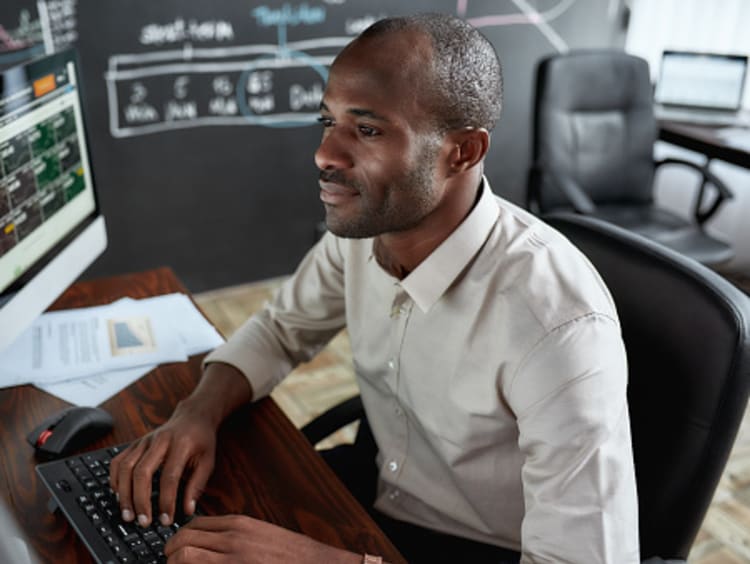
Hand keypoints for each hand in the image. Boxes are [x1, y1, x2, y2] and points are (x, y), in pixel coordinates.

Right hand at [109, 400, 217, 527]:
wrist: (193, 416)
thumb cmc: (201, 441)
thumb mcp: (208, 461)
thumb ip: (197, 485)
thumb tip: (187, 510)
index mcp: (181, 444)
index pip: (169, 477)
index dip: (166, 501)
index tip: (166, 520)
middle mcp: (160, 441)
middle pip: (142, 472)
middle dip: (140, 500)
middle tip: (143, 521)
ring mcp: (144, 440)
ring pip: (126, 467)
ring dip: (124, 494)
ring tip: (129, 515)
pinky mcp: (135, 443)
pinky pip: (118, 461)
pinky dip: (115, 479)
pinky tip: (119, 495)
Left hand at [164, 515, 362, 562]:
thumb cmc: (291, 556)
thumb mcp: (262, 536)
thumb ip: (237, 537)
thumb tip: (212, 545)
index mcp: (239, 525)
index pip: (195, 525)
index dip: (180, 538)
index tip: (176, 549)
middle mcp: (232, 539)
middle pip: (184, 539)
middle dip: (170, 552)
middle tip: (168, 562)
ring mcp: (231, 559)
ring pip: (184, 557)